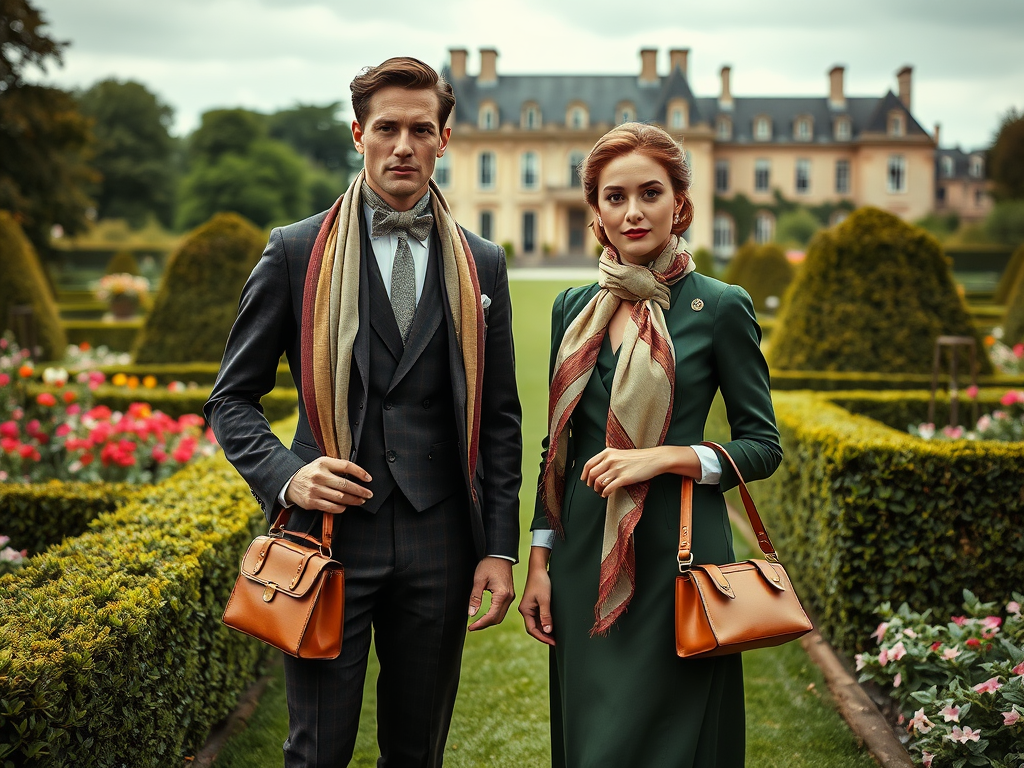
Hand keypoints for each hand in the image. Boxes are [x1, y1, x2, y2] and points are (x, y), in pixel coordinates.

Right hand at [284, 457, 371, 513]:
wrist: (290, 482)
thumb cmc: (312, 473)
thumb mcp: (322, 463)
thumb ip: (338, 466)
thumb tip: (359, 475)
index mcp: (323, 463)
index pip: (346, 466)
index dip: (360, 472)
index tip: (368, 479)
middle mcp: (319, 476)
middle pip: (345, 484)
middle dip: (360, 491)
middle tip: (368, 494)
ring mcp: (315, 490)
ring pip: (340, 497)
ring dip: (353, 500)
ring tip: (360, 501)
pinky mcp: (311, 502)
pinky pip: (331, 507)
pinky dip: (341, 508)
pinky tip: (346, 506)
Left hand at [467, 556, 514, 630]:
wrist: (500, 554)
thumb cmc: (489, 564)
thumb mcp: (478, 580)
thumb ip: (475, 598)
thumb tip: (471, 614)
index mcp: (502, 595)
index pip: (491, 616)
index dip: (480, 624)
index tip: (470, 627)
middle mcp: (508, 598)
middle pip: (497, 619)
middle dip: (484, 625)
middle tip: (472, 627)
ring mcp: (510, 597)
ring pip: (500, 616)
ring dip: (489, 621)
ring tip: (476, 622)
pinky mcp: (509, 595)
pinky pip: (502, 609)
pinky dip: (493, 615)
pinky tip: (484, 614)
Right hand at [518, 549, 554, 645]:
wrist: (539, 568)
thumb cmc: (541, 582)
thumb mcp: (545, 600)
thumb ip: (546, 616)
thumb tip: (547, 631)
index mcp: (525, 610)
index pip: (532, 629)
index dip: (542, 637)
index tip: (553, 642)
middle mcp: (526, 610)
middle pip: (534, 628)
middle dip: (544, 636)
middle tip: (556, 642)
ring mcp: (530, 607)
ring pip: (537, 623)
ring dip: (545, 630)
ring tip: (556, 636)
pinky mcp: (535, 604)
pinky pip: (540, 617)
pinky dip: (546, 623)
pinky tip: (553, 626)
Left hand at [581, 446, 698, 497]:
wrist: (654, 459)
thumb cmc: (639, 457)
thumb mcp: (620, 452)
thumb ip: (608, 458)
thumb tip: (596, 468)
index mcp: (608, 452)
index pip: (589, 464)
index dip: (584, 474)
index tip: (585, 480)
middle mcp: (610, 460)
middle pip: (591, 474)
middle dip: (590, 484)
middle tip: (593, 488)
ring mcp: (617, 469)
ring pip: (598, 482)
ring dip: (597, 489)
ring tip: (601, 492)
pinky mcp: (624, 478)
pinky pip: (608, 488)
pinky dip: (605, 493)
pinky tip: (606, 494)